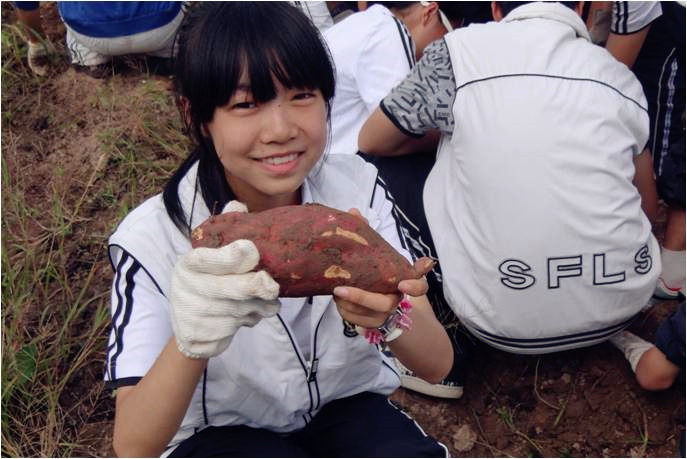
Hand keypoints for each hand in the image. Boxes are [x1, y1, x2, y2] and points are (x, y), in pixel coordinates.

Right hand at [171, 201, 279, 358]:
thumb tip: (239, 205)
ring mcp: (194, 315)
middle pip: (233, 289)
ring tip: (264, 299)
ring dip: (261, 305)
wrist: (188, 324)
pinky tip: (248, 313)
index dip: (233, 256)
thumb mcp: (209, 253)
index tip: (251, 250)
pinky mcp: (202, 336)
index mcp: (189, 263)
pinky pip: (239, 327)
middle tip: (272, 286)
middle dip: (258, 287)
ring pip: (243, 310)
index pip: (210, 259)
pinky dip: (251, 320)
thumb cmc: (207, 279)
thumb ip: (225, 229)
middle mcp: (188, 288)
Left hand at [335, 208, 429, 327]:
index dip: (414, 286)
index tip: (403, 284)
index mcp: (404, 283)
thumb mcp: (375, 255)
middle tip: (340, 289)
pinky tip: (337, 299)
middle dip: (361, 298)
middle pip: (384, 304)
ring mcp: (383, 314)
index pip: (418, 287)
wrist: (375, 303)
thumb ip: (368, 234)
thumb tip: (354, 211)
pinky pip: (355, 321)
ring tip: (334, 290)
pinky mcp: (370, 324)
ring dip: (347, 304)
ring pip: (366, 314)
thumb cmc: (377, 273)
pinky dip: (344, 311)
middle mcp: (396, 300)